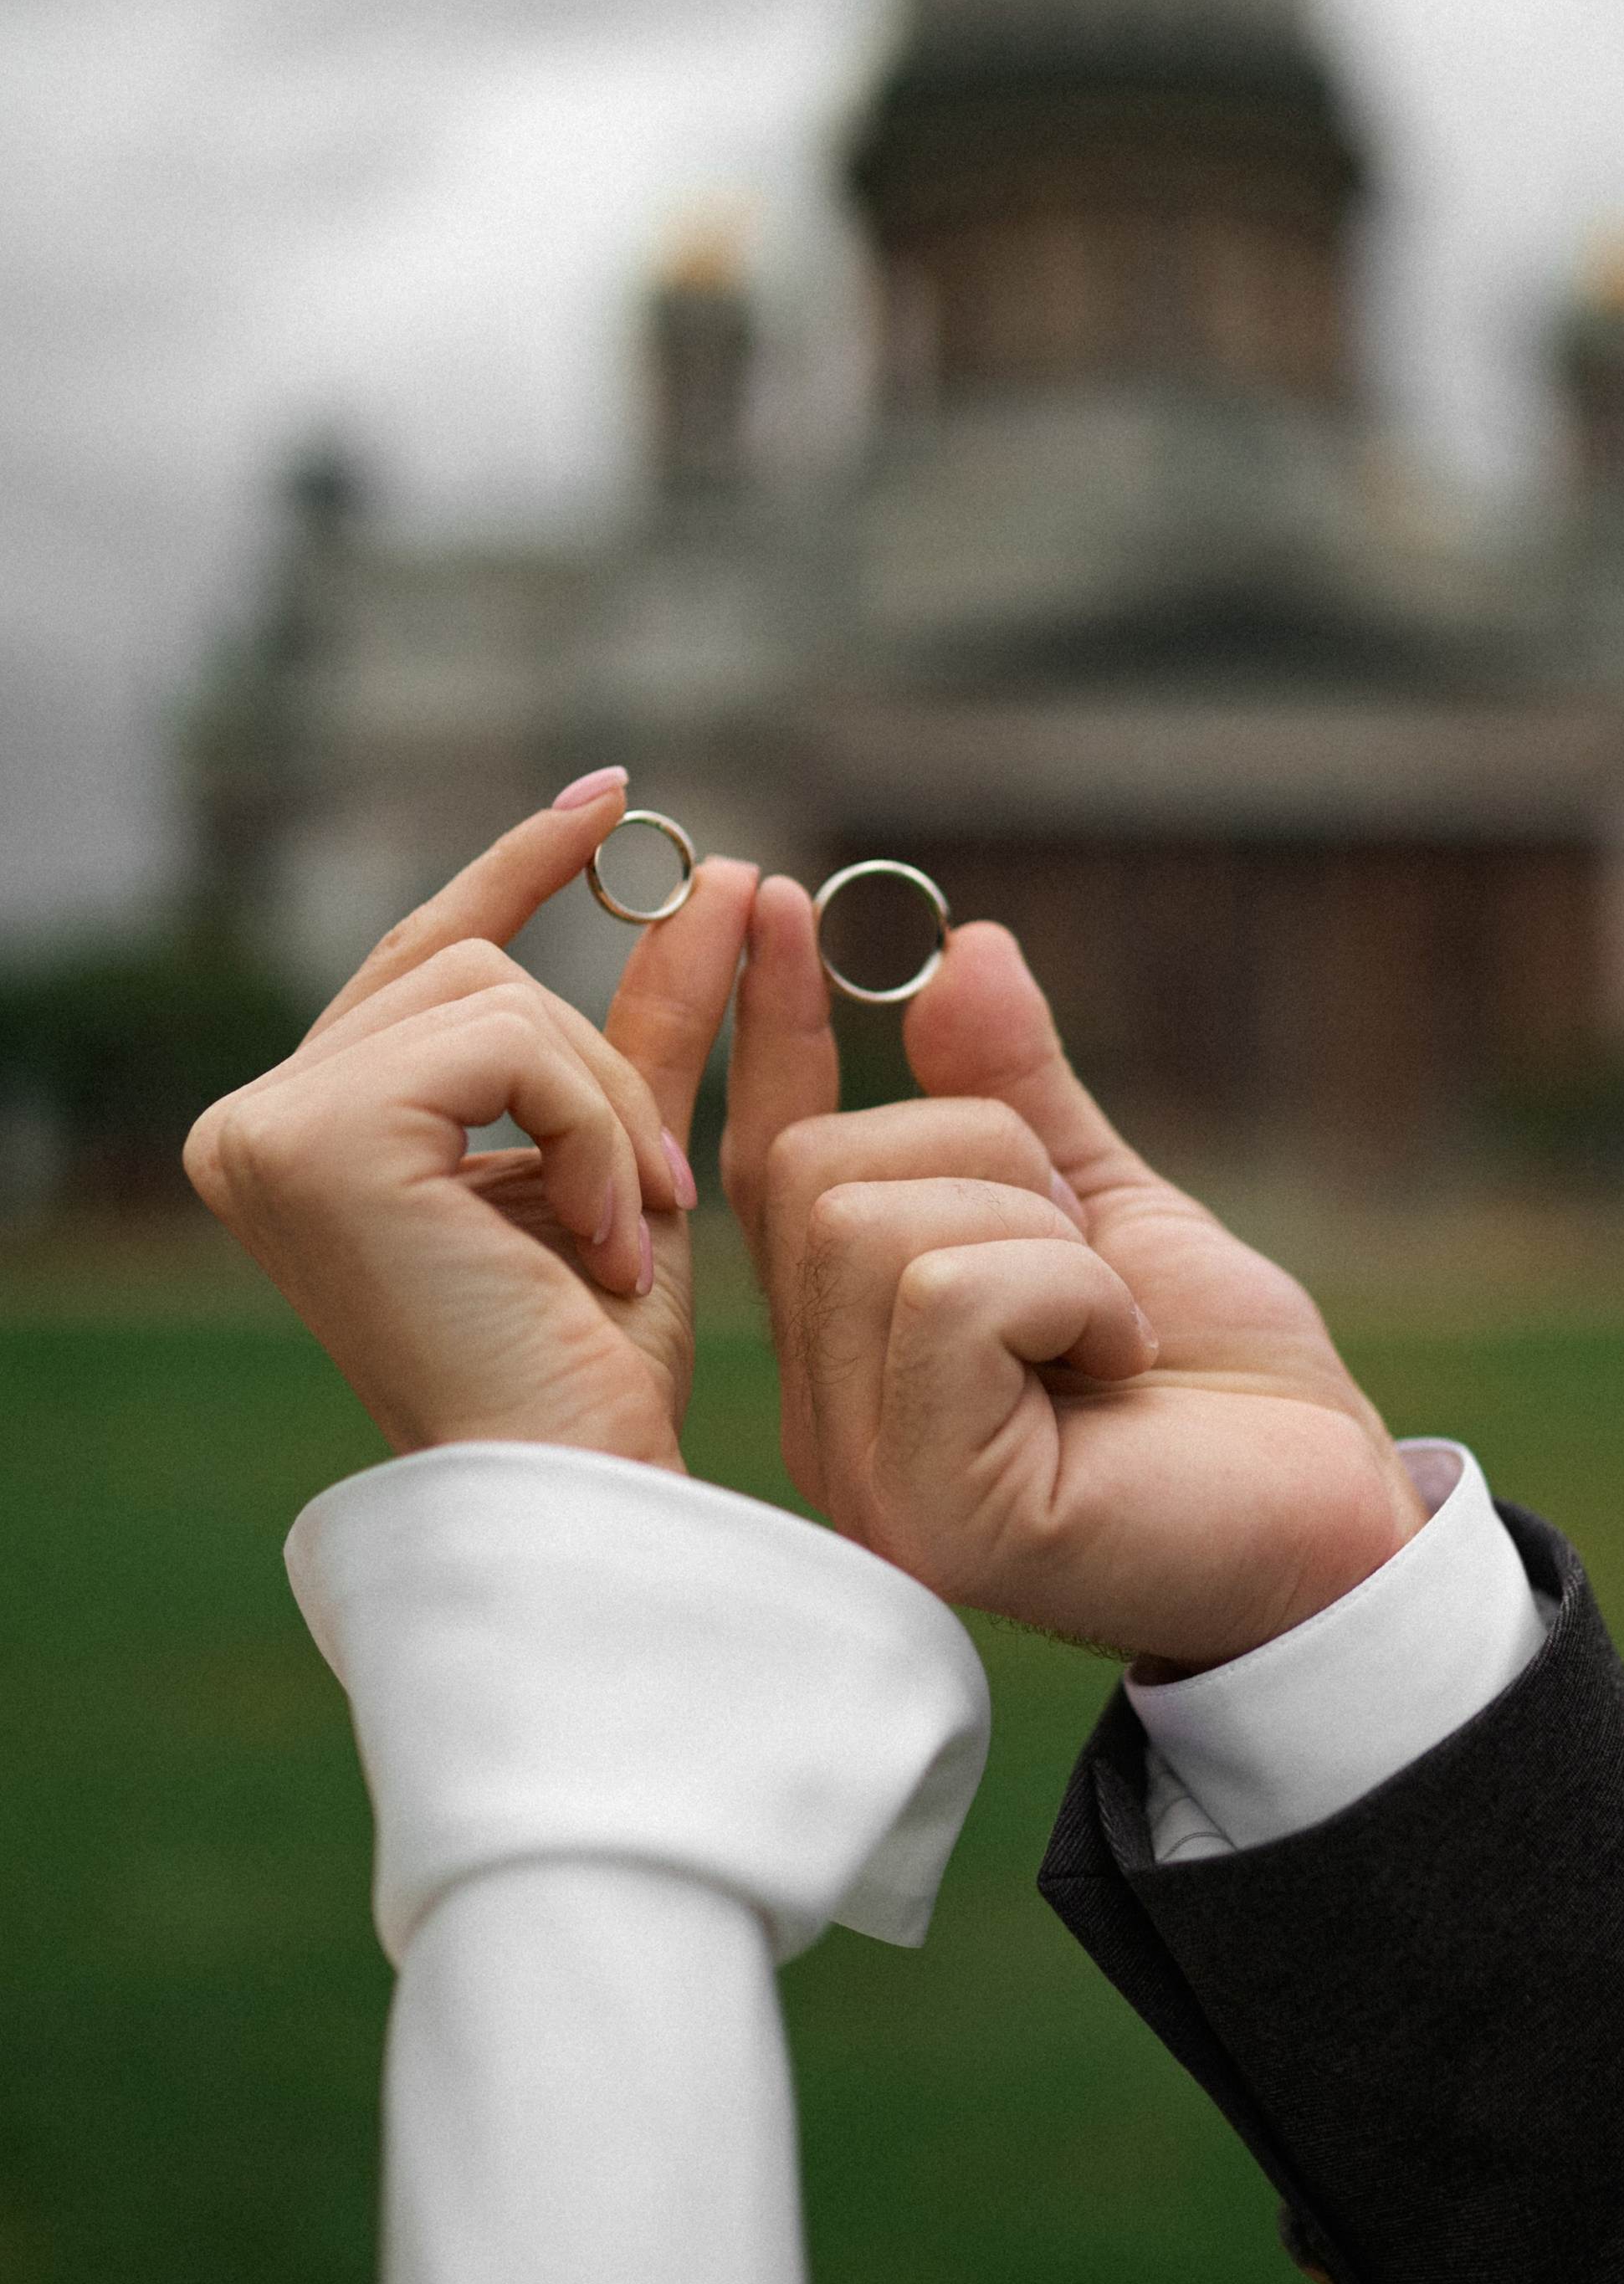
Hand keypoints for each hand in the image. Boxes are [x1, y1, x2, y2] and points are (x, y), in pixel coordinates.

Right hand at [186, 786, 757, 1468]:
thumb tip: (714, 871)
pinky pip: (508, 1041)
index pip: (420, 956)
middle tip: (658, 1189)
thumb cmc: (592, 1360)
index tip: (615, 801)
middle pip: (468, 968)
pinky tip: (595, 1236)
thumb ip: (648, 1019)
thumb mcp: (624, 1153)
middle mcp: (248, 1123)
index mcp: (300, 1130)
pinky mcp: (313, 1140)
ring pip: (497, 995)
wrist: (584, 1482)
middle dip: (600, 1063)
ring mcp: (263, 1129)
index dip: (516, 869)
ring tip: (622, 1228)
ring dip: (604, 1107)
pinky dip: (590, 1128)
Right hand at [720, 882, 1426, 1668]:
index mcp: (855, 1347)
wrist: (1336, 1525)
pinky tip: (1115, 1365)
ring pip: (875, 1222)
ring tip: (1106, 1328)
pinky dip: (1066, 1291)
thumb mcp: (1115, 1210)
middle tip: (1088, 1262)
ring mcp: (865, 1473)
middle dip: (987, 1160)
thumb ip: (1021, 1099)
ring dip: (1040, 1234)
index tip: (773, 896)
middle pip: (819, 1171)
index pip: (767, 1161)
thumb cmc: (1227, 1394)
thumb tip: (962, 951)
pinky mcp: (929, 1509)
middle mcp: (828, 1415)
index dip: (768, 1029)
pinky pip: (948, 1294)